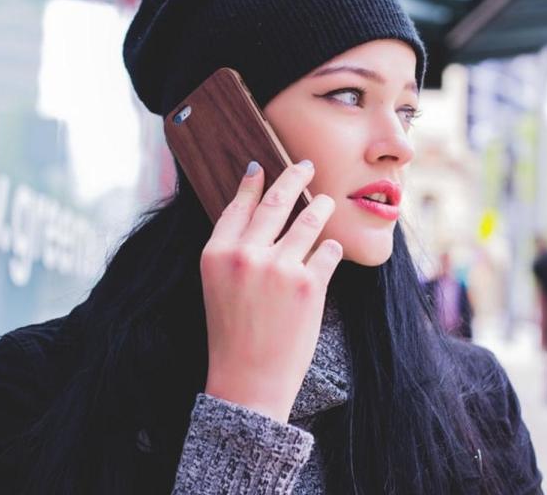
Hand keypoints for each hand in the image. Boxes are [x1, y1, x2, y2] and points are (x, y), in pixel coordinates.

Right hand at [200, 160, 342, 422]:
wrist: (248, 379)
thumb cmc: (232, 333)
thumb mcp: (217, 285)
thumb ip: (233, 249)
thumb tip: (256, 206)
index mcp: (216, 253)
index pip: (238, 205)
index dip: (252, 183)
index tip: (263, 167)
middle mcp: (246, 255)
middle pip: (276, 201)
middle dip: (294, 177)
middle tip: (305, 165)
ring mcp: (279, 267)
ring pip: (309, 220)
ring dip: (320, 207)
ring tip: (326, 202)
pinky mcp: (309, 284)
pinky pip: (328, 251)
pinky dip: (330, 248)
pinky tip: (328, 249)